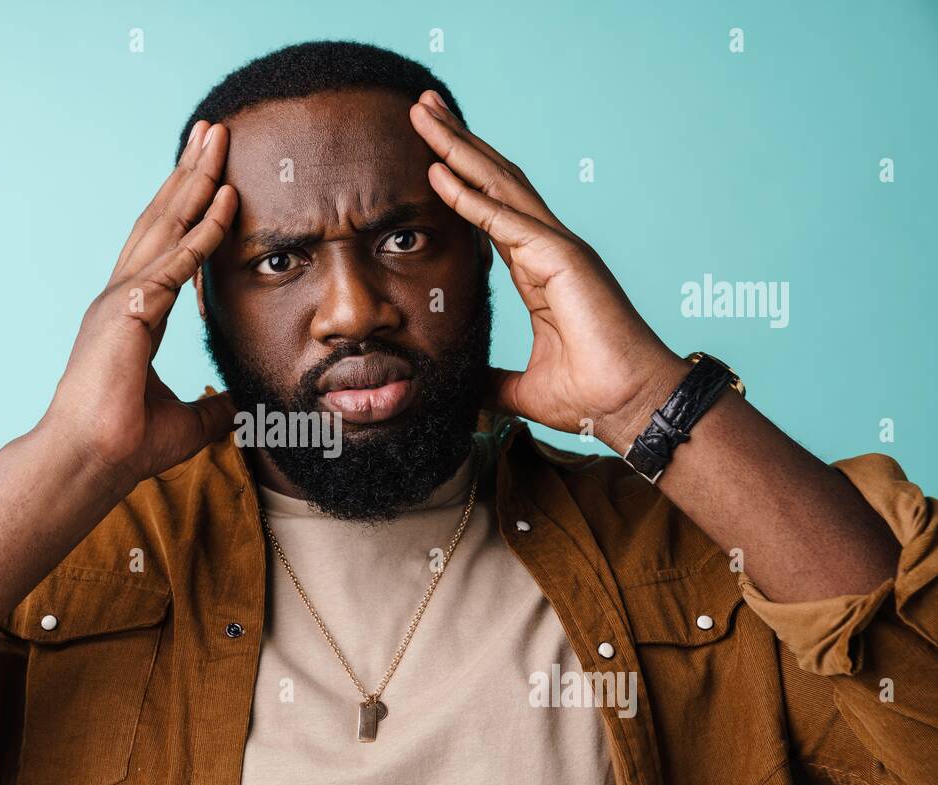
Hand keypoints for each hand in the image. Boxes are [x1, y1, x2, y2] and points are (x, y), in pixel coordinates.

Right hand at [38, 121, 239, 490]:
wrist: (91, 462)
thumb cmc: (126, 444)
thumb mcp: (186, 422)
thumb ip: (210, 406)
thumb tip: (237, 408)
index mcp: (131, 314)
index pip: (167, 249)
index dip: (189, 209)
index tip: (212, 175)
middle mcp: (122, 296)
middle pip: (162, 221)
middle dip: (188, 174)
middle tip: (212, 132)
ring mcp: (120, 299)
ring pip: (165, 227)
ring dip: (193, 182)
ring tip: (216, 141)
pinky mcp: (128, 312)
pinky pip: (175, 263)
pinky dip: (202, 232)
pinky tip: (224, 201)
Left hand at [409, 91, 689, 452]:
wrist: (632, 409)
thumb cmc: (593, 397)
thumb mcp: (524, 389)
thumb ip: (492, 382)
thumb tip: (463, 389)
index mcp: (539, 269)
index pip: (490, 210)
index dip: (459, 177)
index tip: (426, 150)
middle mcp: (548, 248)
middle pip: (494, 180)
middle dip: (455, 141)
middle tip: (421, 107)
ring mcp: (558, 248)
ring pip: (499, 185)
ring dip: (457, 149)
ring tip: (423, 115)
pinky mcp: (564, 260)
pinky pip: (507, 221)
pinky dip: (471, 196)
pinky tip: (440, 172)